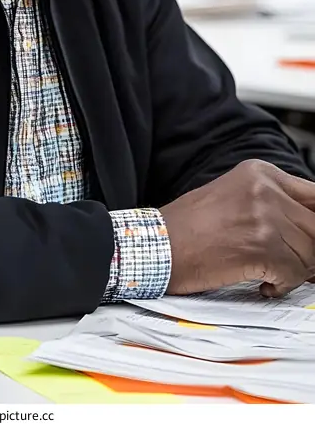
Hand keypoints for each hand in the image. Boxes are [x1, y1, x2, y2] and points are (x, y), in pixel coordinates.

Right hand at [160, 159, 314, 297]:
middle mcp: (265, 189)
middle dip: (310, 252)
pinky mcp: (260, 247)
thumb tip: (310, 230)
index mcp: (260, 172)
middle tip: (294, 266)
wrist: (158, 244)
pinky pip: (294, 274)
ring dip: (295, 271)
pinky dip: (281, 286)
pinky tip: (262, 283)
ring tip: (271, 273)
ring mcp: (264, 216)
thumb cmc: (187, 226)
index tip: (310, 242)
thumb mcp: (235, 196)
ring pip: (310, 253)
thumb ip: (274, 204)